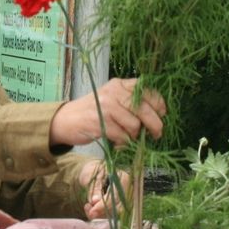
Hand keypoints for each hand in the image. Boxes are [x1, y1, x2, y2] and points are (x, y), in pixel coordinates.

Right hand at [49, 78, 165, 147]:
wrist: (66, 120)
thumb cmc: (94, 111)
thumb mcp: (112, 99)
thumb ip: (131, 103)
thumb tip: (158, 116)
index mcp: (119, 84)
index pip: (147, 90)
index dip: (159, 103)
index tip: (162, 114)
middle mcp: (114, 92)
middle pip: (145, 109)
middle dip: (155, 125)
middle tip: (157, 134)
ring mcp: (106, 106)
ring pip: (135, 125)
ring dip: (135, 136)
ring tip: (127, 138)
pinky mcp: (100, 122)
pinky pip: (123, 136)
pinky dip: (123, 143)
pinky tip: (118, 143)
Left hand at [79, 160, 130, 219]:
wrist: (92, 174)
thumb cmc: (92, 172)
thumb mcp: (91, 176)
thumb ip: (94, 188)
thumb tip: (95, 201)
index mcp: (123, 178)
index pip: (117, 195)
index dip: (105, 204)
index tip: (92, 209)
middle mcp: (128, 190)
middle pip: (119, 207)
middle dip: (103, 212)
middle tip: (90, 213)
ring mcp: (125, 200)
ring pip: (115, 214)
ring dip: (100, 215)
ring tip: (87, 208)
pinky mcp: (119, 207)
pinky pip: (111, 216)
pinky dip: (100, 216)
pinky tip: (90, 210)